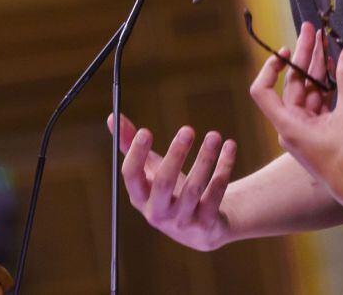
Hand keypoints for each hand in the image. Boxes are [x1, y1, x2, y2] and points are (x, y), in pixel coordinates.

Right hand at [107, 113, 236, 251]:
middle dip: (176, 155)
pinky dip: (224, 167)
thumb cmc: (170, 190)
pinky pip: (216, 193)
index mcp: (140, 197)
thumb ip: (131, 144)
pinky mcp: (207, 224)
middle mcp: (158, 212)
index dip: (136, 154)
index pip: (131, 176)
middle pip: (164, 183)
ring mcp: (183, 221)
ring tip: (215, 135)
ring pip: (195, 188)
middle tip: (188, 129)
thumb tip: (112, 116)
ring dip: (205, 159)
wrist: (202, 227)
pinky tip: (230, 146)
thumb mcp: (151, 168)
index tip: (146, 130)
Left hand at [249, 28, 342, 219]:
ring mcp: (307, 131)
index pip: (263, 91)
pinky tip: (335, 66)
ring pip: (308, 93)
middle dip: (304, 57)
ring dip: (317, 69)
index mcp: (289, 125)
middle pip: (292, 85)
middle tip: (312, 30)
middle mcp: (293, 128)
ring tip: (326, 42)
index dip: (270, 68)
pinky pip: (319, 104)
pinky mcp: (322, 134)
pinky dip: (327, 87)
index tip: (287, 49)